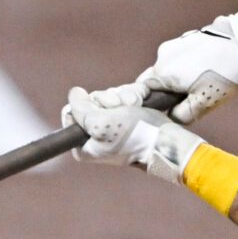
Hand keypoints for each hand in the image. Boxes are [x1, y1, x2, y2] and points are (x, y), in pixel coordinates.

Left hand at [65, 83, 198, 180]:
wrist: (166, 139)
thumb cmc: (134, 136)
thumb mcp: (100, 123)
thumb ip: (80, 109)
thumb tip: (74, 93)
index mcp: (83, 145)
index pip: (71, 112)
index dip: (85, 105)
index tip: (99, 111)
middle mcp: (95, 136)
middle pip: (91, 101)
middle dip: (108, 100)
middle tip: (122, 111)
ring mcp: (113, 125)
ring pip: (109, 96)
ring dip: (123, 97)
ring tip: (135, 109)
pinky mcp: (128, 116)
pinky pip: (124, 95)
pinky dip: (133, 95)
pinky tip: (141, 103)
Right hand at [137, 3, 237, 124]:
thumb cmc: (223, 72)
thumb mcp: (204, 102)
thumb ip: (182, 115)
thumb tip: (171, 118)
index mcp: (163, 73)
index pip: (141, 93)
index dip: (146, 105)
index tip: (156, 113)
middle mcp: (162, 56)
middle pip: (153, 81)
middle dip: (162, 94)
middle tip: (181, 103)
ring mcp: (174, 45)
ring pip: (167, 70)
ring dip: (176, 81)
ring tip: (198, 86)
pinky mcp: (186, 39)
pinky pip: (177, 59)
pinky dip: (184, 69)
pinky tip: (204, 72)